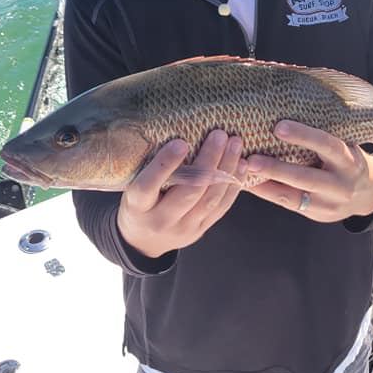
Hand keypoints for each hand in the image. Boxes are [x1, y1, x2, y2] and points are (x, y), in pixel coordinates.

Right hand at [117, 130, 245, 258]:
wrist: (143, 240)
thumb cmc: (138, 202)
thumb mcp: (132, 185)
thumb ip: (150, 167)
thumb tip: (176, 132)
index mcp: (138, 206)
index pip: (148, 186)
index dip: (164, 164)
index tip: (181, 142)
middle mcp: (160, 221)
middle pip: (189, 192)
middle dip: (208, 160)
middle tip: (219, 134)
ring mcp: (183, 229)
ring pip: (210, 199)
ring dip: (226, 169)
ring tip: (235, 144)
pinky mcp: (200, 230)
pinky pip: (221, 207)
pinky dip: (233, 185)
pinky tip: (241, 165)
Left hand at [245, 120, 372, 221]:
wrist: (369, 194)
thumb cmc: (347, 160)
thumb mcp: (344, 147)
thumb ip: (323, 138)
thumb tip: (283, 115)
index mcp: (348, 160)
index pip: (326, 145)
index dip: (303, 136)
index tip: (279, 127)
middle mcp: (340, 184)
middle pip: (306, 177)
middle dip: (276, 168)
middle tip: (250, 159)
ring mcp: (329, 203)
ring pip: (293, 196)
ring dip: (266, 183)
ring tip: (244, 171)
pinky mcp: (317, 215)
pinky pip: (289, 204)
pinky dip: (267, 193)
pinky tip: (249, 183)